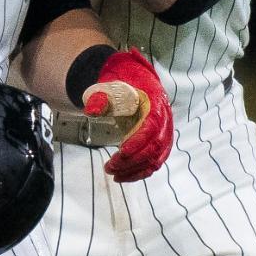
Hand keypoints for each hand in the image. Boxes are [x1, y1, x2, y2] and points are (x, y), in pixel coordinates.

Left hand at [81, 48, 174, 181]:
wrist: (133, 79)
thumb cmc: (121, 83)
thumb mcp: (108, 85)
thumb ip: (100, 97)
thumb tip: (91, 111)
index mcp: (155, 103)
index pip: (152, 127)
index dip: (138, 142)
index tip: (121, 152)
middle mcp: (165, 119)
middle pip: (155, 147)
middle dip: (133, 161)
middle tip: (110, 167)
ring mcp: (164, 132)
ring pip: (156, 158)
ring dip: (135, 170)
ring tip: (113, 174)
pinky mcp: (159, 142)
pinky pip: (154, 161)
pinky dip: (140, 172)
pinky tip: (122, 176)